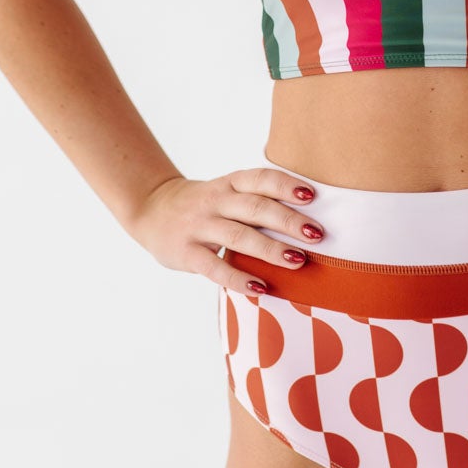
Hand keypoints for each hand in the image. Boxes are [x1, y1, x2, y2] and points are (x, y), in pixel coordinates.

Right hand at [128, 166, 325, 295]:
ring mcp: (199, 226)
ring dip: (271, 249)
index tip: (312, 196)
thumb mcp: (226, 192)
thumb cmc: (204, 204)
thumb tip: (307, 221)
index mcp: (229, 183)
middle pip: (256, 208)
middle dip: (289, 221)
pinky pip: (215, 267)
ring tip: (298, 260)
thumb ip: (255, 201)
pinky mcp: (187, 253)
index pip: (260, 179)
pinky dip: (239, 278)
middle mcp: (215, 200)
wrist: (150, 210)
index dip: (286, 185)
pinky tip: (260, 288)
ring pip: (239, 236)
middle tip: (317, 234)